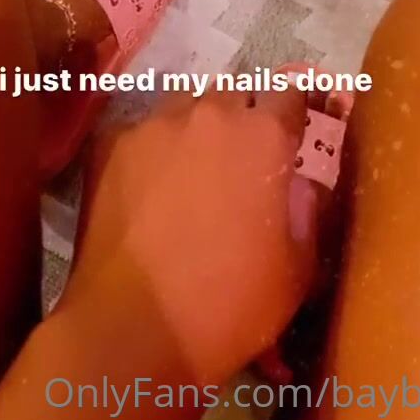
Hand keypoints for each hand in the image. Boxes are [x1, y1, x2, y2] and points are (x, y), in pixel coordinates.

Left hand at [65, 89, 323, 385]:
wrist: (134, 325)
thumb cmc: (230, 304)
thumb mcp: (297, 270)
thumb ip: (307, 211)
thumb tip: (301, 183)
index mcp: (263, 136)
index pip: (289, 94)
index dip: (293, 114)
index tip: (292, 136)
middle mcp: (210, 115)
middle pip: (234, 94)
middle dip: (243, 118)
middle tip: (242, 161)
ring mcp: (155, 126)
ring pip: (185, 106)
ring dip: (197, 128)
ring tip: (193, 169)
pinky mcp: (112, 145)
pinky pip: (143, 133)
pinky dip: (154, 150)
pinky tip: (149, 188)